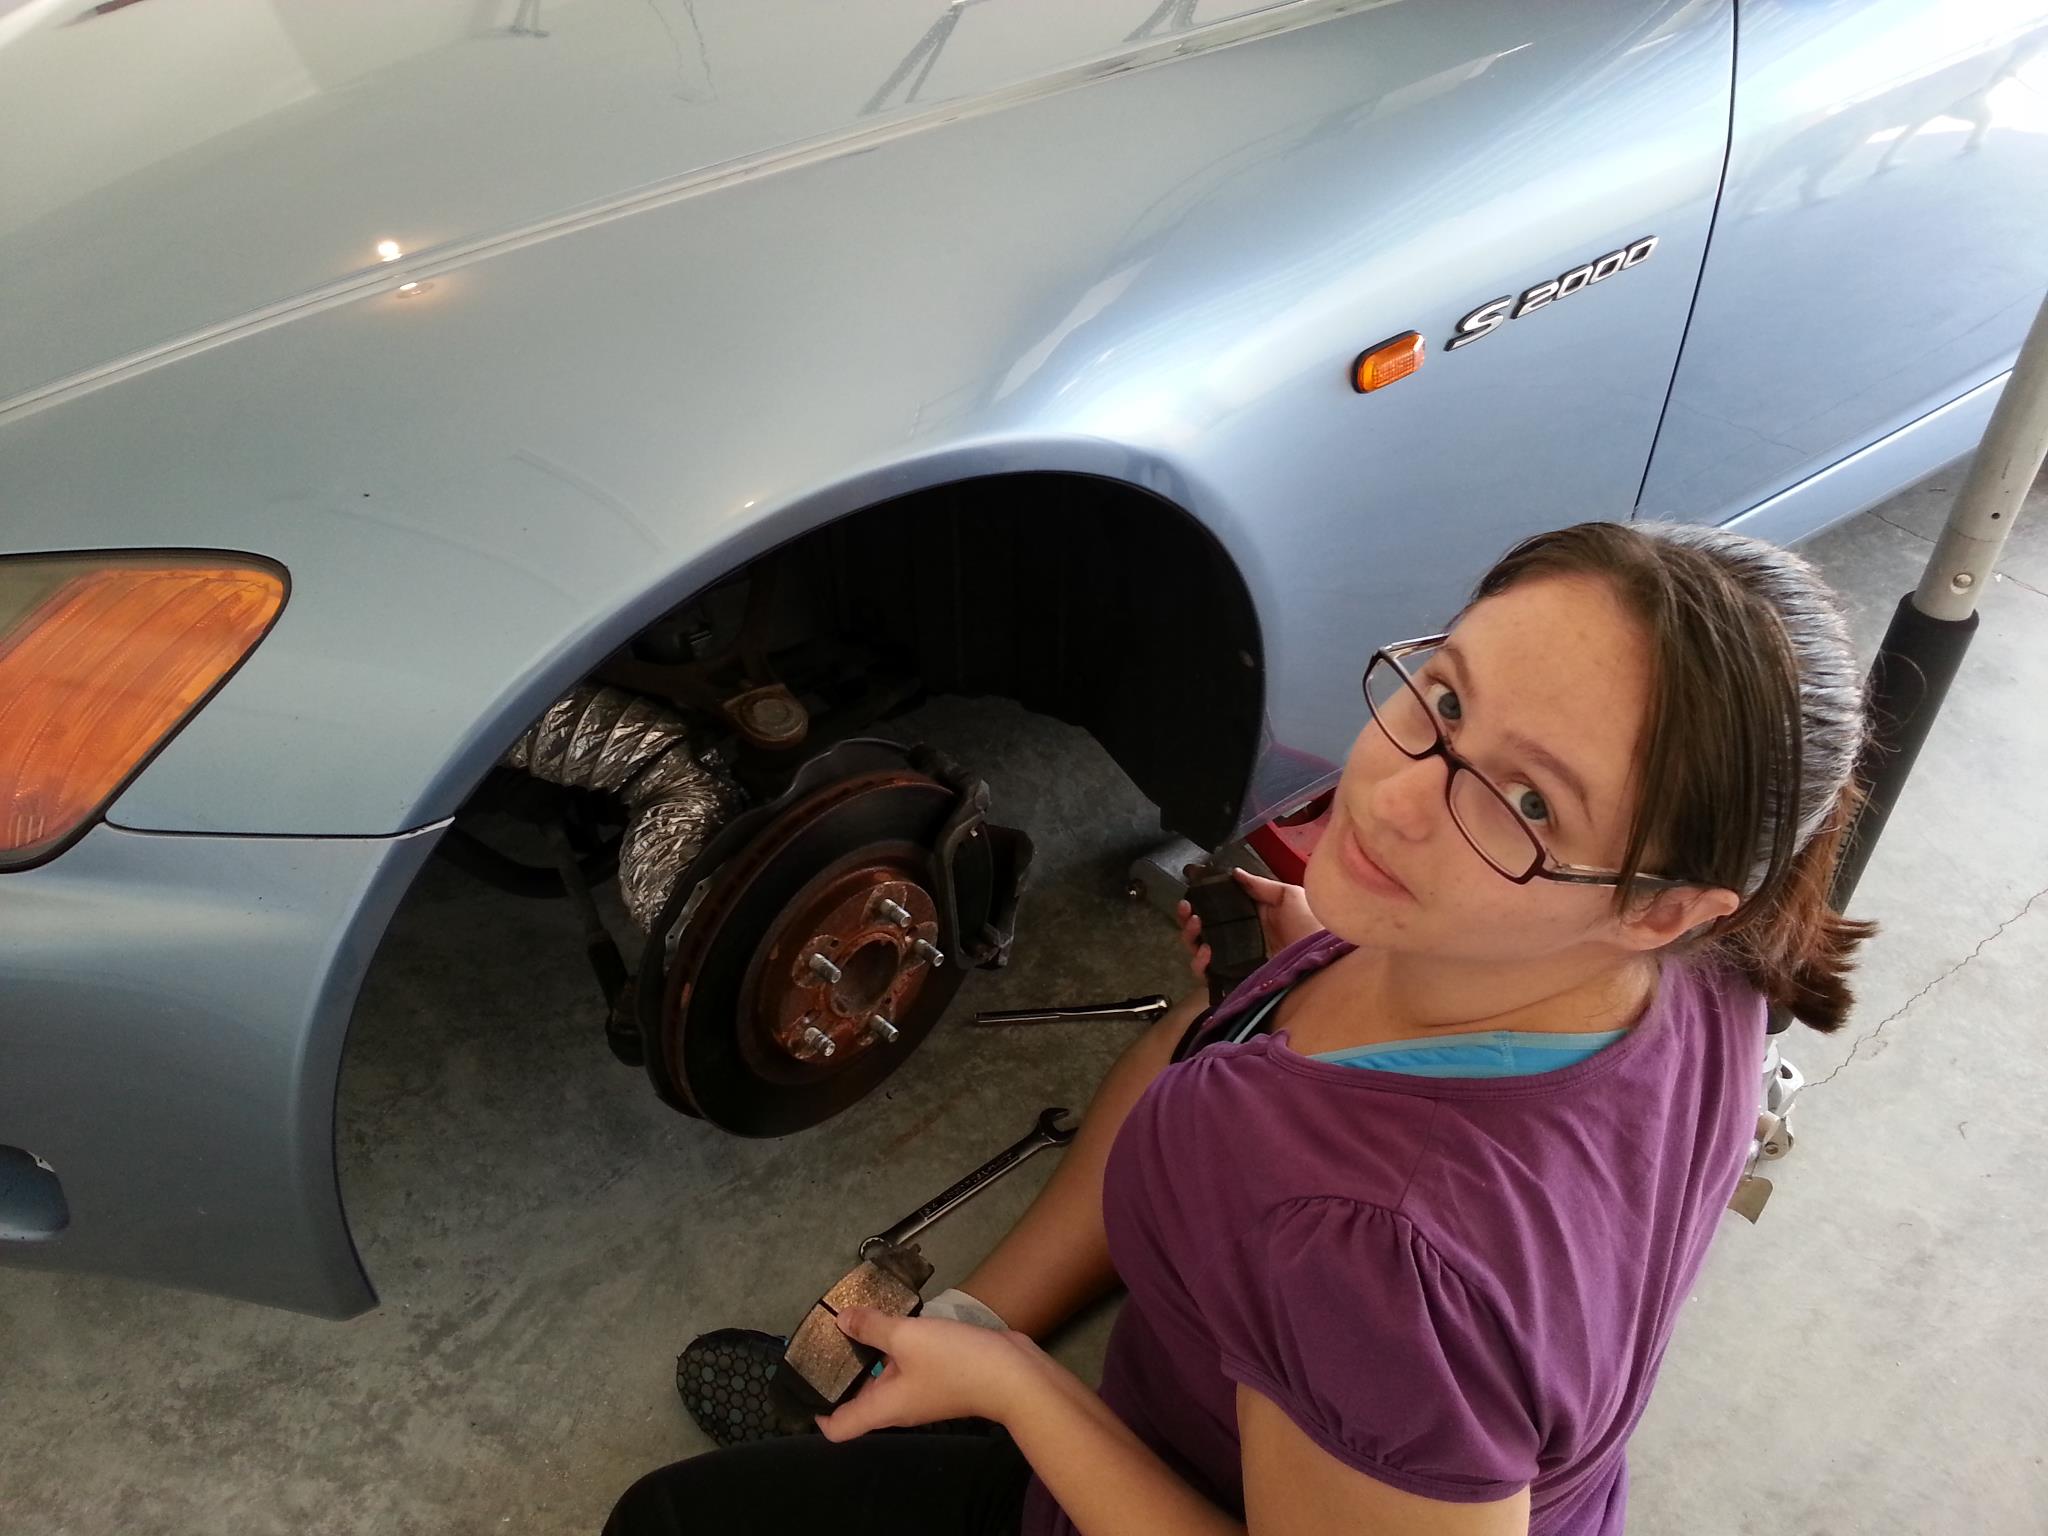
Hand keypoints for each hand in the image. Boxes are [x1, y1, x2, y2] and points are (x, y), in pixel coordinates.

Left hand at [812, 1307, 1041, 1440]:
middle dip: (841, 1372)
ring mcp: (920, 1393)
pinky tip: (895, 1321)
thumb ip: (871, 1327)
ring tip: (857, 1321)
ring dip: (870, 1355)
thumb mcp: (907, 1337)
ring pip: (883, 1378)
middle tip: (827, 1338)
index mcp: (883, 1408)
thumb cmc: (954, 1362)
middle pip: (859, 1399)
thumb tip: (840, 1320)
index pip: (838, 1428)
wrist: (1012, 1375)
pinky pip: (906, 1367)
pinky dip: (895, 1349)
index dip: (816, 1414)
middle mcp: (897, 1406)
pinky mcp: (939, 1377)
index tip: (805, 1385)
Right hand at [1175, 868, 1319, 980]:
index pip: (1218, 910)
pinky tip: (1206, 953)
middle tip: (1187, 909)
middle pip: (1203, 931)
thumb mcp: (1288, 896)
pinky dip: (1200, 964)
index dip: (1201, 901)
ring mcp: (1235, 960)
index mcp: (1251, 918)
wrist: (1323, 959)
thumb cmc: (1309, 924)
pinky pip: (1208, 975)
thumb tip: (1234, 873)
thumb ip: (1260, 886)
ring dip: (1190, 938)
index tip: (1192, 893)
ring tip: (1196, 926)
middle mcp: (1239, 939)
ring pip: (1199, 951)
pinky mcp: (1234, 979)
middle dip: (1188, 919)